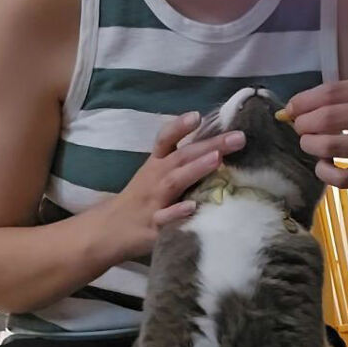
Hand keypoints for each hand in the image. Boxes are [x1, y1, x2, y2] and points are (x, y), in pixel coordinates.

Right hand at [110, 111, 245, 257]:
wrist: (109, 230)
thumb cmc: (141, 199)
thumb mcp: (154, 174)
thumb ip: (180, 161)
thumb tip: (218, 146)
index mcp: (156, 164)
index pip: (165, 139)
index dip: (179, 126)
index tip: (197, 115)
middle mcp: (155, 178)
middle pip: (181, 157)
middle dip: (210, 145)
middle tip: (238, 137)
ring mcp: (153, 201)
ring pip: (174, 182)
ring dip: (196, 169)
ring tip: (217, 158)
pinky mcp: (153, 227)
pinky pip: (164, 219)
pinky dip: (177, 213)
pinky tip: (192, 208)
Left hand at [285, 77, 347, 195]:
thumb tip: (298, 108)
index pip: (332, 91)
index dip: (304, 101)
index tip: (291, 109)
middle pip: (327, 117)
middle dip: (304, 124)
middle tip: (300, 130)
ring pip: (330, 145)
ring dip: (311, 146)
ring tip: (312, 146)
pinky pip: (340, 176)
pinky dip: (324, 171)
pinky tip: (325, 166)